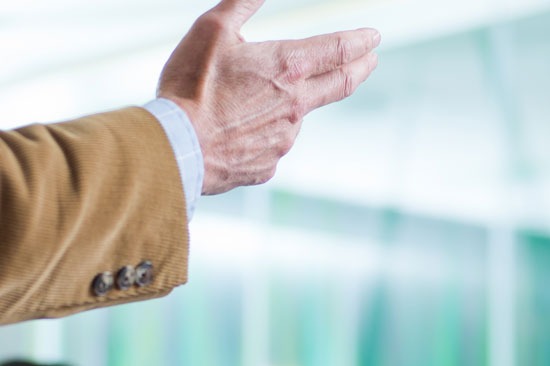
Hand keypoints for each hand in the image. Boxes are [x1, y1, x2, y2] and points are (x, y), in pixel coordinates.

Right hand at [157, 0, 380, 193]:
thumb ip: (244, 2)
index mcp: (287, 67)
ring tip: (254, 101)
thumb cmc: (190, 87)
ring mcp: (283, 139)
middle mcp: (295, 106)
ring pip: (296, 116)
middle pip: (340, 84)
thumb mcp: (214, 29)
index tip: (372, 38)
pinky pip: (270, 145)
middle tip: (370, 61)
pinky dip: (261, 133)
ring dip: (289, 105)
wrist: (176, 148)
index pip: (338, 49)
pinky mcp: (267, 166)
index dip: (359, 41)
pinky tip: (237, 131)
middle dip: (359, 68)